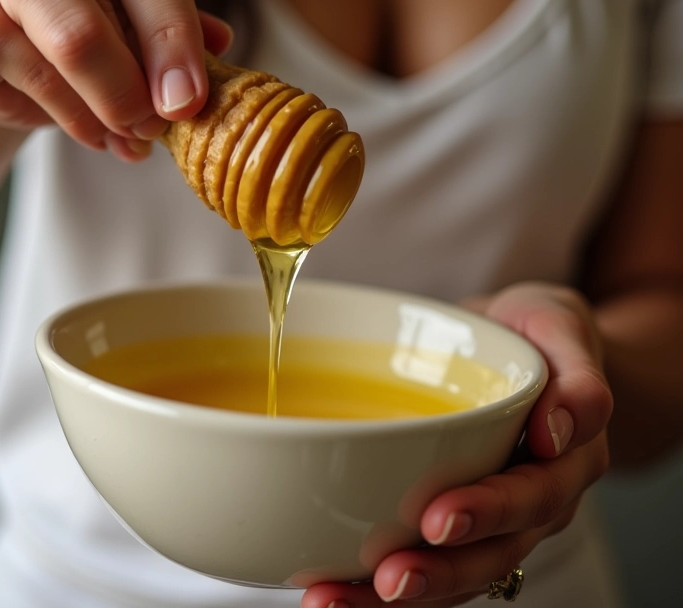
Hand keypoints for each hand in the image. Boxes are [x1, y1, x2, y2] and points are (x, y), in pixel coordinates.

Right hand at [0, 0, 232, 160]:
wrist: (23, 42)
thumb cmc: (104, 31)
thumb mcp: (151, 29)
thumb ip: (182, 35)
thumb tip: (221, 43)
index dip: (173, 45)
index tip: (185, 103)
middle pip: (88, 10)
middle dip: (122, 85)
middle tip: (146, 129)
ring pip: (39, 32)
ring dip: (82, 102)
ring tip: (116, 137)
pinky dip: (39, 97)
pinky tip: (75, 125)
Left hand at [302, 282, 612, 607]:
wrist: (525, 346)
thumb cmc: (537, 333)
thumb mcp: (560, 326)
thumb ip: (575, 372)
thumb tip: (557, 425)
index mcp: (567, 456)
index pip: (532, 493)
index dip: (488, 510)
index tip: (440, 518)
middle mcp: (535, 500)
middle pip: (494, 550)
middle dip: (440, 568)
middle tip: (389, 576)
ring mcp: (498, 516)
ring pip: (460, 572)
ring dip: (404, 590)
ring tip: (337, 599)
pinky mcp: (461, 515)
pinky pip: (431, 559)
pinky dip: (381, 584)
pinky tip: (331, 587)